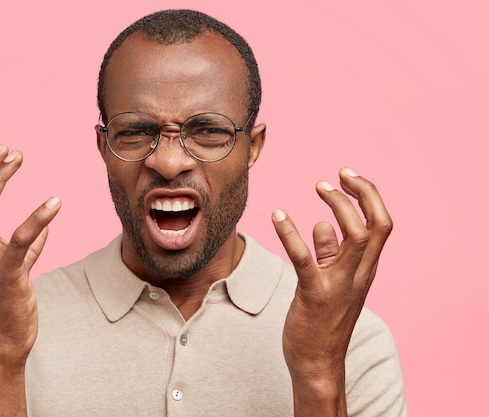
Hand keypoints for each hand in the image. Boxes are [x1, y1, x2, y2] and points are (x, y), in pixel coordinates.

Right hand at [0, 144, 60, 378]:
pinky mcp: (8, 277)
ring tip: (18, 158)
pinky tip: (55, 202)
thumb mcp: (14, 274)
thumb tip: (41, 232)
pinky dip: (36, 218)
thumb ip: (27, 250)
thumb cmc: (6, 311)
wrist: (1, 350)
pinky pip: (20, 241)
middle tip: (9, 149)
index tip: (2, 155)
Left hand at [271, 168, 392, 414]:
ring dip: (338, 206)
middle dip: (362, 193)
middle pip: (376, 226)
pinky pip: (306, 259)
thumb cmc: (324, 320)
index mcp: (365, 269)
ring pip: (354, 237)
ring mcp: (339, 285)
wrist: (318, 363)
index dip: (369, 196)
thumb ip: (330, 252)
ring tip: (318, 186)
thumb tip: (322, 224)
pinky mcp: (314, 295)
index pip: (381, 225)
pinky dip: (292, 234)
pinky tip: (278, 215)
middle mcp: (359, 274)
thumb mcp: (332, 282)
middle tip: (338, 175)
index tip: (348, 177)